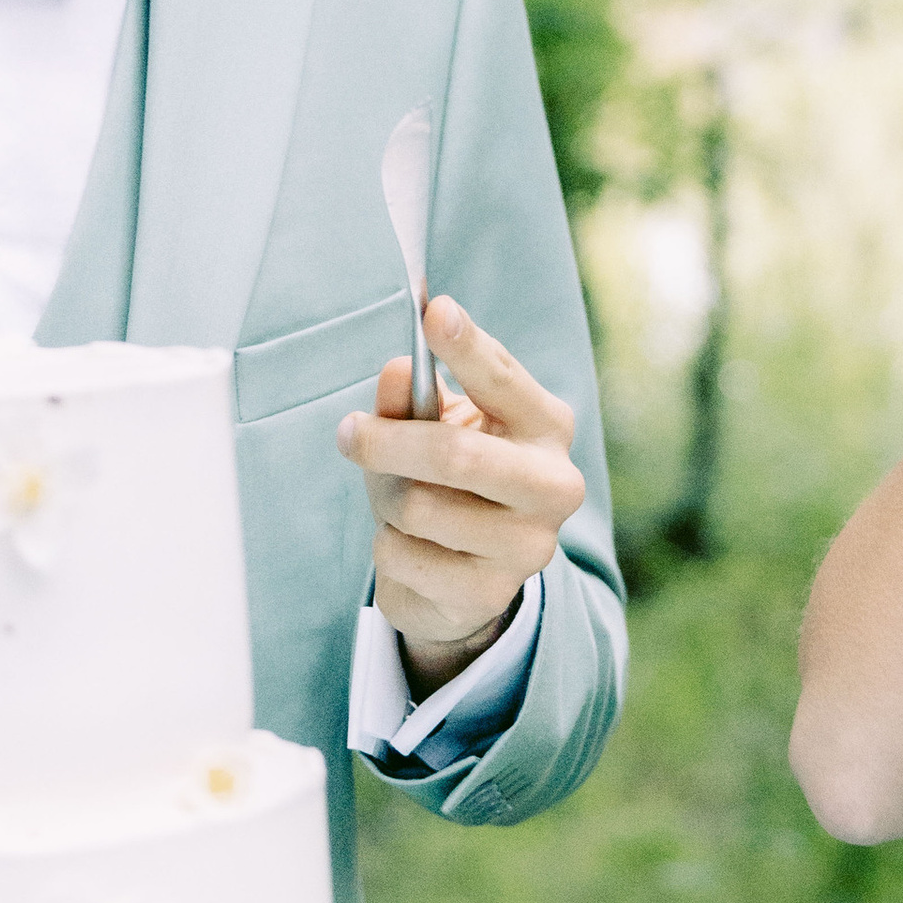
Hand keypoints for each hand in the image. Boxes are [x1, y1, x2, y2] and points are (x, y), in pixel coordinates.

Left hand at [337, 297, 585, 691]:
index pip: (503, 378)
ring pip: (418, 506)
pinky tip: (412, 548)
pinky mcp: (491, 593)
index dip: (466, 344)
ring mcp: (528, 545)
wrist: (468, 579)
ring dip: (388, 500)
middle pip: (456, 453)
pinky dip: (388, 546)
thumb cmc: (451, 482)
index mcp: (546, 426)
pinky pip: (404, 555)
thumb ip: (413, 398)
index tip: (433, 309)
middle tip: (348, 432)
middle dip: (388, 440)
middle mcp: (554, 484)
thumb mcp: (431, 428)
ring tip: (398, 503)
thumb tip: (400, 370)